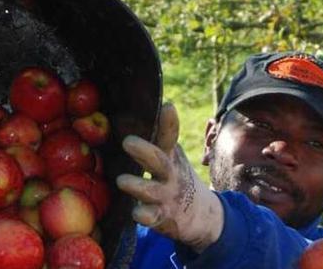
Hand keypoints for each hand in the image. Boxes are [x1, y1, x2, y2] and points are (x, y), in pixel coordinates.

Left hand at [116, 103, 223, 252]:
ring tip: (121, 180)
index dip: (169, 122)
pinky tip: (136, 213)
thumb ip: (157, 137)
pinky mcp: (162, 216)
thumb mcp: (171, 155)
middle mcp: (170, 174)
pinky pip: (152, 217)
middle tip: (127, 142)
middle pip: (159, 161)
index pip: (170, 136)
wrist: (200, 213)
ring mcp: (167, 196)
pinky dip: (144, 215)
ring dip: (137, 185)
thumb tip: (134, 107)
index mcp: (170, 155)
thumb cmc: (174, 176)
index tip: (167, 106)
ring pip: (151, 190)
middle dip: (144, 151)